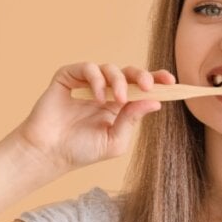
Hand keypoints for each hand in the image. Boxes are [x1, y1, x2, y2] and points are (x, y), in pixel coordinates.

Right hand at [14, 62, 175, 173]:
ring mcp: (86, 84)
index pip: (141, 87)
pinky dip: (96, 79)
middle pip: (128, 72)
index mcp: (119, 105)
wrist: (50, 153)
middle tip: (148, 85)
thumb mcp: (115, 140)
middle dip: (142, 75)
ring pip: (109, 68)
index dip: (156, 80)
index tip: (171, 81)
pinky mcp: (68, 78)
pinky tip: (98, 97)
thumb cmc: (81, 150)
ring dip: (118, 81)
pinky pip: (87, 68)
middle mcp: (105, 91)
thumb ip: (132, 120)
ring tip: (118, 99)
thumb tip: (155, 102)